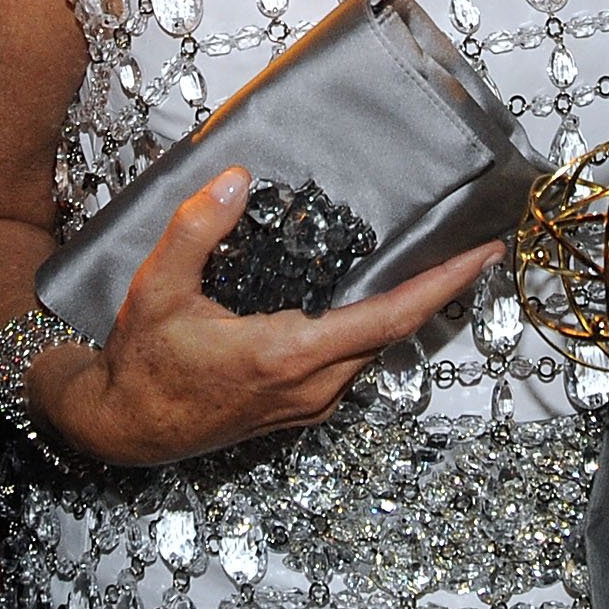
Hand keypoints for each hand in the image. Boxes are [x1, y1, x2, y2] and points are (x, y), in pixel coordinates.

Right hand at [34, 167, 502, 466]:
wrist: (125, 429)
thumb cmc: (143, 363)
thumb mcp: (157, 289)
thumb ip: (196, 230)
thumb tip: (233, 179)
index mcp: (288, 354)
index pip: (388, 316)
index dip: (443, 284)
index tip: (483, 254)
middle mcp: (311, 386)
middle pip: (395, 333)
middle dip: (439, 290)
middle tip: (472, 246)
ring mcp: (308, 405)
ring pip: (374, 350)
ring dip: (405, 310)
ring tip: (434, 266)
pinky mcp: (298, 411)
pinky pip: (351, 364)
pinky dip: (372, 329)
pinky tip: (372, 301)